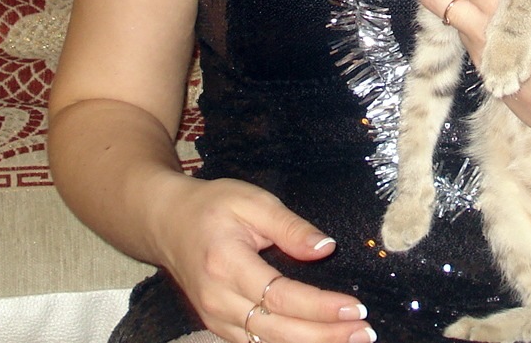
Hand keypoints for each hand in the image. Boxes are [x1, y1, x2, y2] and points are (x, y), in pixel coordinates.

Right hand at [152, 175, 372, 342]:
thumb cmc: (212, 205)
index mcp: (226, 263)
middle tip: (364, 332)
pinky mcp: (217, 325)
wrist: (166, 222)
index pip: (280, 296)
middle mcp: (217, 298)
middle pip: (277, 329)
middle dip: (324, 335)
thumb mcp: (253, 201)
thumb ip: (290, 226)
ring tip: (350, 340)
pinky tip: (317, 341)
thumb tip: (326, 249)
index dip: (320, 307)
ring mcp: (214, 317)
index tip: (355, 308)